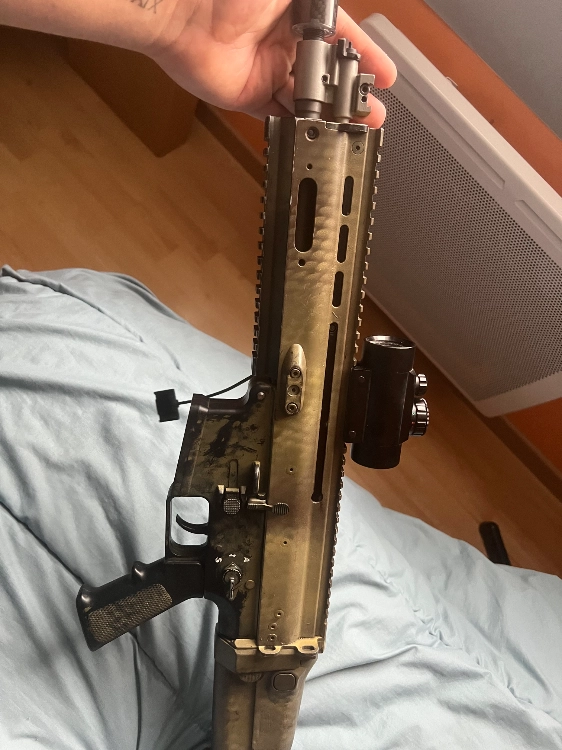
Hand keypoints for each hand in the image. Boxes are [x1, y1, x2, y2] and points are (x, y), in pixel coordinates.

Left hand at [150, 0, 395, 126]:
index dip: (366, 56)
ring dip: (329, 116)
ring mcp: (266, 70)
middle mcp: (284, 42)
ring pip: (306, 99)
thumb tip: (338, 9)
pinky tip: (317, 136)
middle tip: (373, 112)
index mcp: (298, 11)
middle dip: (351, 93)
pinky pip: (278, 116)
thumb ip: (320, 1)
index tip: (386, 75)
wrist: (185, 10)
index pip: (342, 37)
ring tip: (353, 130)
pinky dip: (296, 127)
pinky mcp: (248, 96)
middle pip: (326, 74)